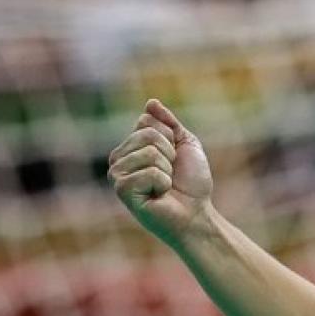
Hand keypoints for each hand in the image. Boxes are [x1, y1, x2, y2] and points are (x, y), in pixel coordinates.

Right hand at [107, 98, 213, 247]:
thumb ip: (168, 123)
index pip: (147, 121)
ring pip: (148, 152)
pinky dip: (162, 182)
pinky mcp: (122, 190)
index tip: (174, 158)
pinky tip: (159, 195)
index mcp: (131, 146)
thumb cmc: (191, 183)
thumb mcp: (185, 144)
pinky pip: (147, 171)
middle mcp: (119, 159)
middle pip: (148, 134)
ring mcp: (117, 175)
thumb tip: (151, 102)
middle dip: (170, 154)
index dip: (170, 138)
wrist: (196, 213)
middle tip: (171, 174)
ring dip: (167, 169)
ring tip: (165, 185)